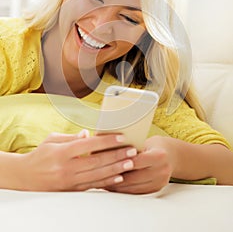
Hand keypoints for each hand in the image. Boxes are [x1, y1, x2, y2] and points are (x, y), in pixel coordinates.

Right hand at [19, 131, 136, 191]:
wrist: (26, 176)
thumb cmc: (40, 155)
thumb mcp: (52, 139)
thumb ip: (71, 137)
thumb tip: (88, 134)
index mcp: (62, 152)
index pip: (89, 145)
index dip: (106, 141)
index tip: (121, 137)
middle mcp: (67, 167)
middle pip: (97, 161)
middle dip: (117, 155)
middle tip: (132, 151)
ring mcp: (70, 180)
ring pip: (97, 175)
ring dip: (116, 169)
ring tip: (130, 163)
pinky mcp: (72, 190)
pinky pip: (93, 186)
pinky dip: (107, 182)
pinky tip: (118, 177)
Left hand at [106, 136, 173, 193]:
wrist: (173, 155)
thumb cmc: (155, 145)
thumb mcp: (146, 140)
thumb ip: (131, 145)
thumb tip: (107, 144)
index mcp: (160, 155)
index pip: (136, 161)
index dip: (120, 162)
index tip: (105, 163)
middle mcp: (162, 170)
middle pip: (134, 177)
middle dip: (115, 176)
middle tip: (99, 175)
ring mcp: (160, 181)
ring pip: (134, 187)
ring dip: (117, 186)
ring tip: (102, 182)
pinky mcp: (156, 188)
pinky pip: (137, 192)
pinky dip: (124, 189)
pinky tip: (113, 186)